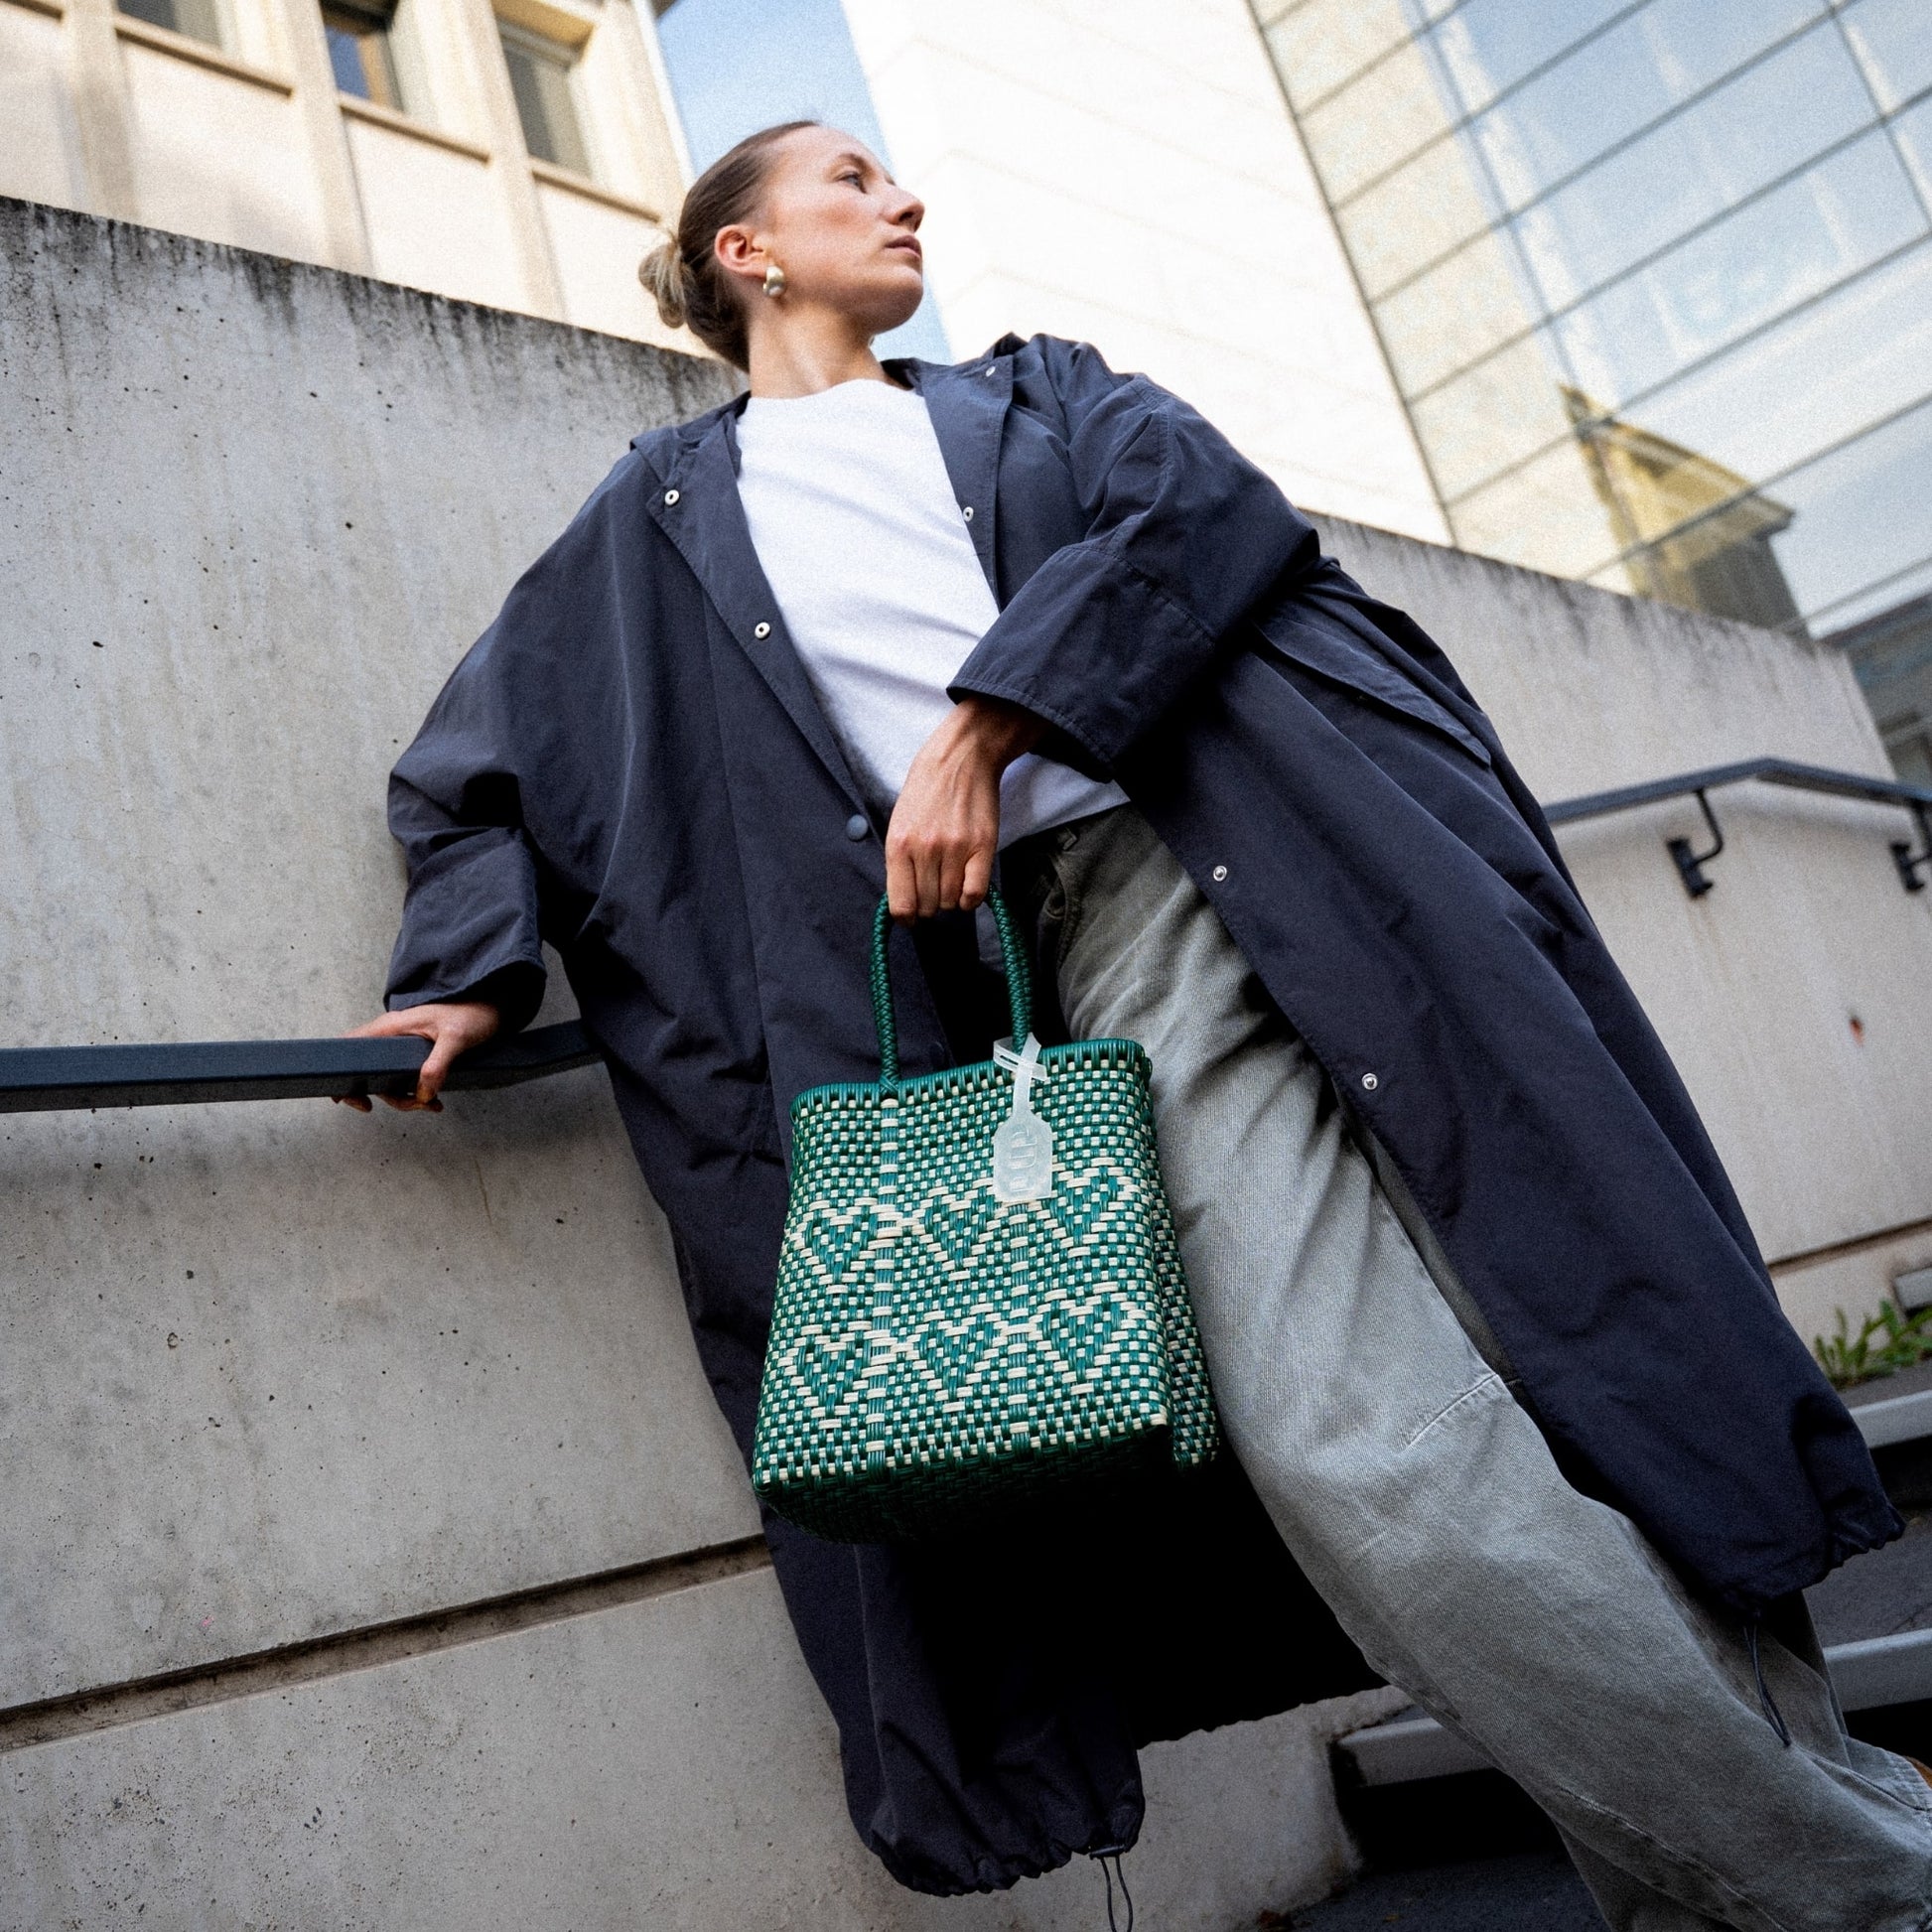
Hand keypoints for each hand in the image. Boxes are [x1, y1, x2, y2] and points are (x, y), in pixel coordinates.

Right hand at [332, 1000, 501, 1111]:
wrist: (489, 1007)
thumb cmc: (470, 1013)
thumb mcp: (456, 1038)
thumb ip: (439, 1063)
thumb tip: (423, 1092)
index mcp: (391, 1027)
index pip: (349, 1047)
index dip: (341, 1074)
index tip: (351, 1098)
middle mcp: (391, 1036)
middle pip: (370, 1073)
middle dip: (390, 1096)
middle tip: (415, 1105)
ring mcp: (401, 1047)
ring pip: (389, 1081)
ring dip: (407, 1099)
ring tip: (432, 1104)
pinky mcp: (414, 1055)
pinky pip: (405, 1079)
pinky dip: (416, 1094)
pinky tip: (434, 1101)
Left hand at [885, 698, 1043, 921]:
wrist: (960, 757)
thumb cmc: (927, 789)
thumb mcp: (899, 823)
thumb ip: (900, 862)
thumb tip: (905, 901)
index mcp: (898, 845)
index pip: (901, 906)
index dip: (908, 917)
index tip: (913, 913)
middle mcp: (925, 850)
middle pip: (928, 907)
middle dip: (930, 905)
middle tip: (934, 888)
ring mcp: (955, 849)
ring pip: (951, 902)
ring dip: (950, 898)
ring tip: (950, 879)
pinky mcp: (983, 846)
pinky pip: (975, 894)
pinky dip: (970, 899)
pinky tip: (967, 886)